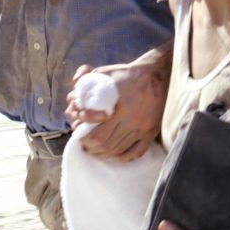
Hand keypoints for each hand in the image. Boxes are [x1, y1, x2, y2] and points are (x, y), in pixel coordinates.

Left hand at [65, 42, 171, 160]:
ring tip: (95, 148)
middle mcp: (132, 120)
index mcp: (120, 108)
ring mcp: (143, 128)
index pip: (97, 135)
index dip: (84, 137)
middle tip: (84, 143)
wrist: (156, 74)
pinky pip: (136, 152)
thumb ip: (86, 80)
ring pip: (118, 150)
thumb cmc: (127, 74)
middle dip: (90, 147)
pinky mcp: (151, 132)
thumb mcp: (105, 73)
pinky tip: (114, 154)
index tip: (78, 131)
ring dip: (103, 153)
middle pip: (106, 145)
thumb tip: (73, 91)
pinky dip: (122, 157)